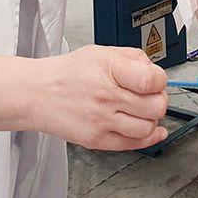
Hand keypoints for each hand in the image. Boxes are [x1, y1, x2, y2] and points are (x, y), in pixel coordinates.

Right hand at [31, 45, 168, 150]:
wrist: (37, 93)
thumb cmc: (68, 73)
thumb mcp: (101, 52)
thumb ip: (133, 58)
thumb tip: (155, 72)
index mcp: (109, 70)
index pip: (152, 80)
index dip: (160, 80)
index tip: (156, 80)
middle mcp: (106, 96)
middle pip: (155, 106)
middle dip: (159, 101)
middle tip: (152, 97)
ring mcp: (101, 120)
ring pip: (148, 127)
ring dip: (152, 120)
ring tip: (143, 112)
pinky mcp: (97, 139)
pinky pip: (133, 144)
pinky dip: (149, 139)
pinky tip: (152, 131)